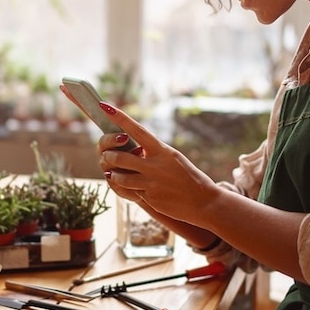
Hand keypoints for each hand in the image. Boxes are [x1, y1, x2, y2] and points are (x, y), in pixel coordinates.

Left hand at [90, 101, 220, 227]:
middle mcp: (155, 165)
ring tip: (113, 174)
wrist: (204, 202)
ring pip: (121, 176)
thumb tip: (136, 148)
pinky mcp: (150, 198)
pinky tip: (129, 188)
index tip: (105, 107)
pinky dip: (126, 189)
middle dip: (109, 156)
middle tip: (106, 156)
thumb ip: (155, 153)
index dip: (120, 118)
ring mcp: (152, 183)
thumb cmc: (189, 178)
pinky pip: (130, 192)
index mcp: (162, 151)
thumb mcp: (174, 159)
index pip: (137, 130)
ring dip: (114, 175)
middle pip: (121, 157)